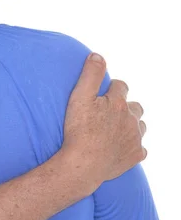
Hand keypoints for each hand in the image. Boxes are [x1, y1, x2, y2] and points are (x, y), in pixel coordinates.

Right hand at [61, 53, 145, 191]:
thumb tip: (98, 55)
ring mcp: (135, 138)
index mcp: (118, 103)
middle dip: (125, 106)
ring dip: (131, 124)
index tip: (103, 93)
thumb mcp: (79, 97)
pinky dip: (132, 145)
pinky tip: (121, 146)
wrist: (83, 164)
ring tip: (115, 128)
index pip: (121, 86)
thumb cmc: (79, 130)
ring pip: (140, 126)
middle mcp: (131, 119)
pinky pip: (140, 148)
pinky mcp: (135, 156)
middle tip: (109, 111)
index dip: (112, 88)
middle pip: (135, 107)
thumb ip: (90, 74)